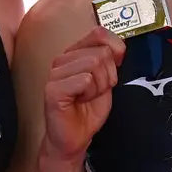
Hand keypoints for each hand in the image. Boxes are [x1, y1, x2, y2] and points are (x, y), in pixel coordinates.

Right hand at [41, 22, 122, 157]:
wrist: (75, 138)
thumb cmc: (87, 110)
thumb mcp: (106, 80)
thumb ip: (111, 61)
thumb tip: (119, 47)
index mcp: (75, 53)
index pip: (98, 33)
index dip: (115, 49)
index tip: (114, 68)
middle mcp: (62, 59)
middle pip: (101, 52)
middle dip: (108, 76)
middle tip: (96, 91)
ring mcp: (55, 73)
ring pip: (94, 64)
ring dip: (99, 86)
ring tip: (87, 97)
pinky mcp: (53, 89)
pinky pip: (85, 80)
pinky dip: (90, 93)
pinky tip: (80, 101)